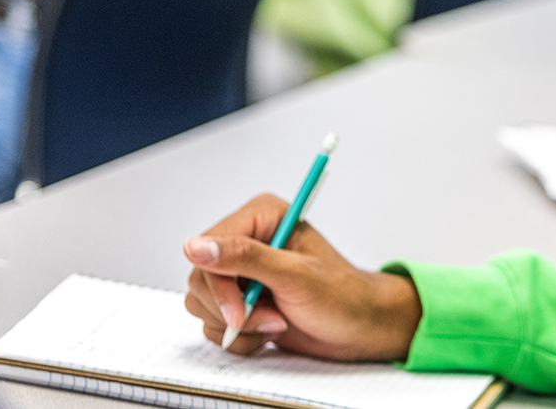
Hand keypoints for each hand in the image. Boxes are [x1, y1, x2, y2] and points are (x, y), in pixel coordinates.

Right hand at [184, 193, 422, 359]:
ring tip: (276, 322)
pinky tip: (270, 332)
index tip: (238, 313)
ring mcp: (242, 273)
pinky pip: (214, 323)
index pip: (209, 249)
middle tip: (271, 319)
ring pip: (202, 304)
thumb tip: (195, 246)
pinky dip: (240, 337)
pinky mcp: (240, 301)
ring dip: (239, 326)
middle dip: (233, 310)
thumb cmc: (341, 296)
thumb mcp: (295, 275)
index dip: (219, 286)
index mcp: (261, 217)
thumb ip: (244, 258)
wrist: (360, 329)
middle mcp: (247, 241)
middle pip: (201, 279)